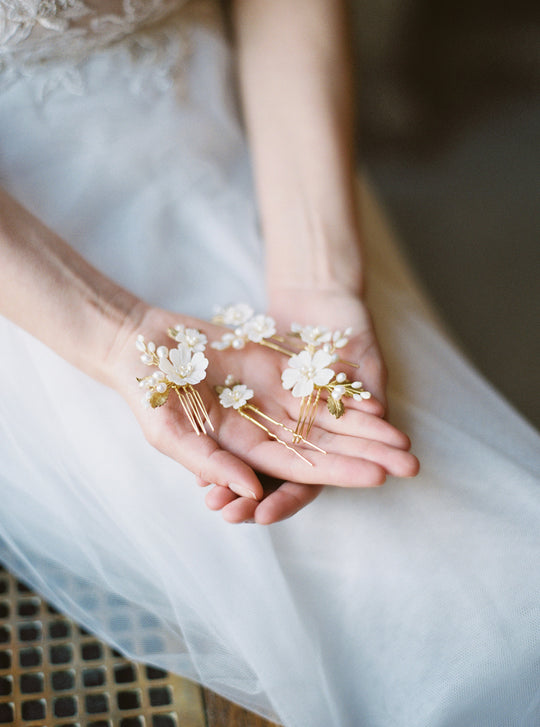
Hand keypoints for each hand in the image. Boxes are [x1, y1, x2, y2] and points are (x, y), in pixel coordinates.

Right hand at [108, 304, 417, 523]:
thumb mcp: (170, 433)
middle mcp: (265, 429)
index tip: (378, 477)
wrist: (146, 346)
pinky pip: (316, 383)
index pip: (300, 467)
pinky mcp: (275, 369)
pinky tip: (374, 403)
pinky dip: (344, 392)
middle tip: (411, 465)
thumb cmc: (150, 393)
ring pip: (328, 417)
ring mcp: (273, 398)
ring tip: (404, 439)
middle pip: (325, 446)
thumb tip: (249, 490)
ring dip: (366, 428)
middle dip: (367, 455)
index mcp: (243, 451)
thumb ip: (209, 463)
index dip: (340, 471)